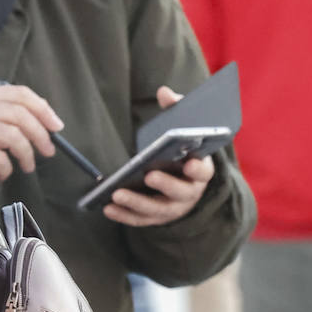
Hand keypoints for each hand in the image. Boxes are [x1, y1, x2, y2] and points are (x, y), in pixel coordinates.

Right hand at [0, 83, 63, 181]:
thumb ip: (3, 113)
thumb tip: (43, 123)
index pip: (19, 94)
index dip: (42, 109)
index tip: (57, 126)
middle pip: (20, 115)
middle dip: (40, 135)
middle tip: (48, 151)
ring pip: (13, 135)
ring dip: (26, 154)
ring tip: (28, 166)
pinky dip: (6, 168)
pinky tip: (4, 174)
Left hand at [103, 86, 214, 226]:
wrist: (182, 177)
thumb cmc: (180, 149)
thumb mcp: (182, 128)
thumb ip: (176, 111)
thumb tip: (164, 92)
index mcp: (200, 170)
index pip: (204, 171)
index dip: (199, 168)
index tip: (191, 163)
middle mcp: (190, 192)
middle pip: (181, 192)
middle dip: (166, 184)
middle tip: (149, 175)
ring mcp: (174, 207)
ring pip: (158, 209)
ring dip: (137, 202)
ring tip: (116, 193)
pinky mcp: (157, 217)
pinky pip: (141, 219)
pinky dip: (124, 215)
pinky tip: (107, 208)